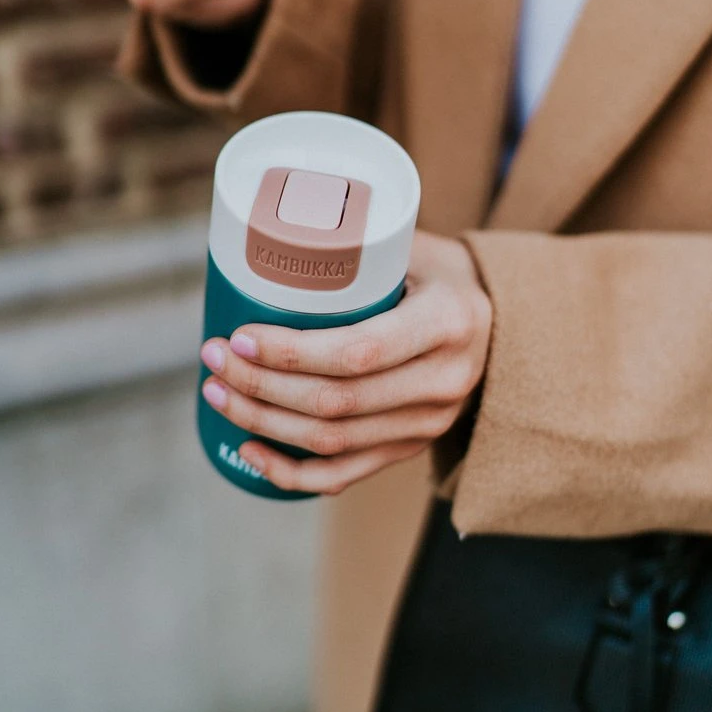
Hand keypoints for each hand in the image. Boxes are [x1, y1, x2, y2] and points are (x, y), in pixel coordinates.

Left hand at [200, 231, 492, 494]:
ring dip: (264, 422)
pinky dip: (290, 472)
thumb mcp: (417, 246)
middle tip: (212, 357)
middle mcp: (443, 382)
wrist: (500, 322)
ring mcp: (429, 423)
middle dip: (260, 386)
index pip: (357, 351)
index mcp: (446, 322)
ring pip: (333, 441)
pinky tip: (249, 450)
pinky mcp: (412, 448)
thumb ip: (360, 246)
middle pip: (336, 402)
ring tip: (217, 394)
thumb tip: (271, 236)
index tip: (237, 335)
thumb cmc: (439, 272)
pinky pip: (345, 475)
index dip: (289, 353)